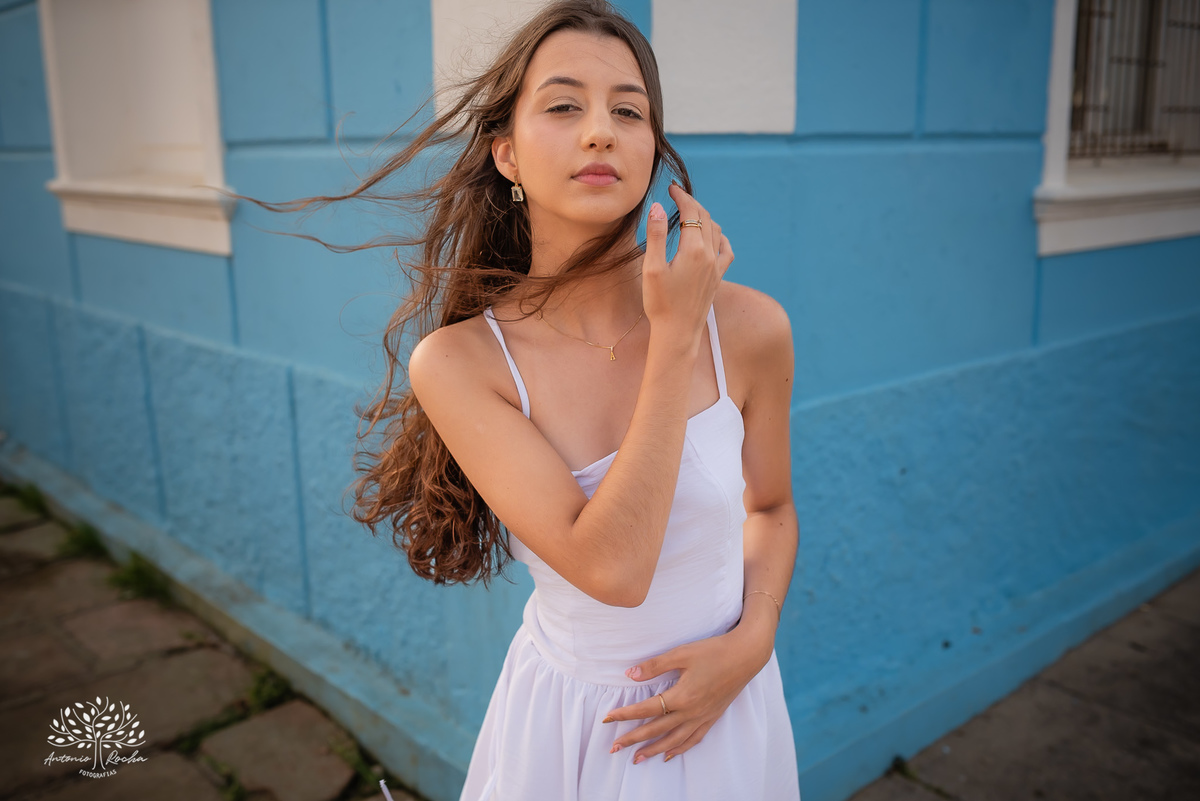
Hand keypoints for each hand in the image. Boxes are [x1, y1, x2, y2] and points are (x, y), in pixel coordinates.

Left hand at [601, 622, 772, 763]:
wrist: (746, 656)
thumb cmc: (713, 651)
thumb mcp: (681, 653)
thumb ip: (655, 666)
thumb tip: (629, 674)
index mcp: (682, 696)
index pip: (647, 709)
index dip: (625, 714)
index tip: (608, 718)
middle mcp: (692, 712)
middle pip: (656, 730)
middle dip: (633, 740)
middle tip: (614, 748)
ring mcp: (703, 717)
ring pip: (674, 741)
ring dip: (653, 751)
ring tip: (637, 759)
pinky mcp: (712, 718)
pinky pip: (693, 739)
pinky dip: (679, 749)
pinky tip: (669, 755)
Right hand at [641, 184, 733, 346]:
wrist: (678, 333)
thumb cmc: (660, 303)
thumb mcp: (652, 268)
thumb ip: (655, 235)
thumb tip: (657, 207)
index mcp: (693, 250)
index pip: (691, 212)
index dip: (681, 196)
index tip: (671, 188)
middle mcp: (709, 255)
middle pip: (705, 218)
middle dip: (692, 203)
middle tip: (677, 196)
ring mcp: (717, 267)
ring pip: (716, 231)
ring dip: (704, 217)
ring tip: (690, 213)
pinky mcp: (718, 278)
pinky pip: (726, 250)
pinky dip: (719, 237)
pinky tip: (713, 237)